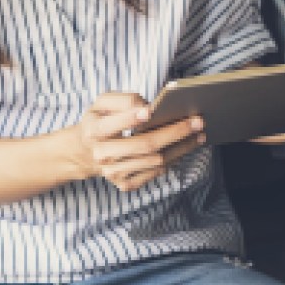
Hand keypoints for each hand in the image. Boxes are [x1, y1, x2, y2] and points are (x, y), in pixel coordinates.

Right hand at [75, 93, 205, 191]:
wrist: (85, 153)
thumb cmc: (100, 121)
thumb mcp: (101, 104)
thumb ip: (122, 100)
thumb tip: (147, 107)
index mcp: (94, 131)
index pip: (113, 125)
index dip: (131, 118)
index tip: (150, 110)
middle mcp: (103, 155)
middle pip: (145, 144)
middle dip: (175, 132)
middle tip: (198, 121)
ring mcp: (114, 173)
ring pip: (156, 160)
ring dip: (182, 147)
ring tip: (199, 134)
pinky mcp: (125, 184)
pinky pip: (156, 172)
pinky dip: (174, 158)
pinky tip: (186, 147)